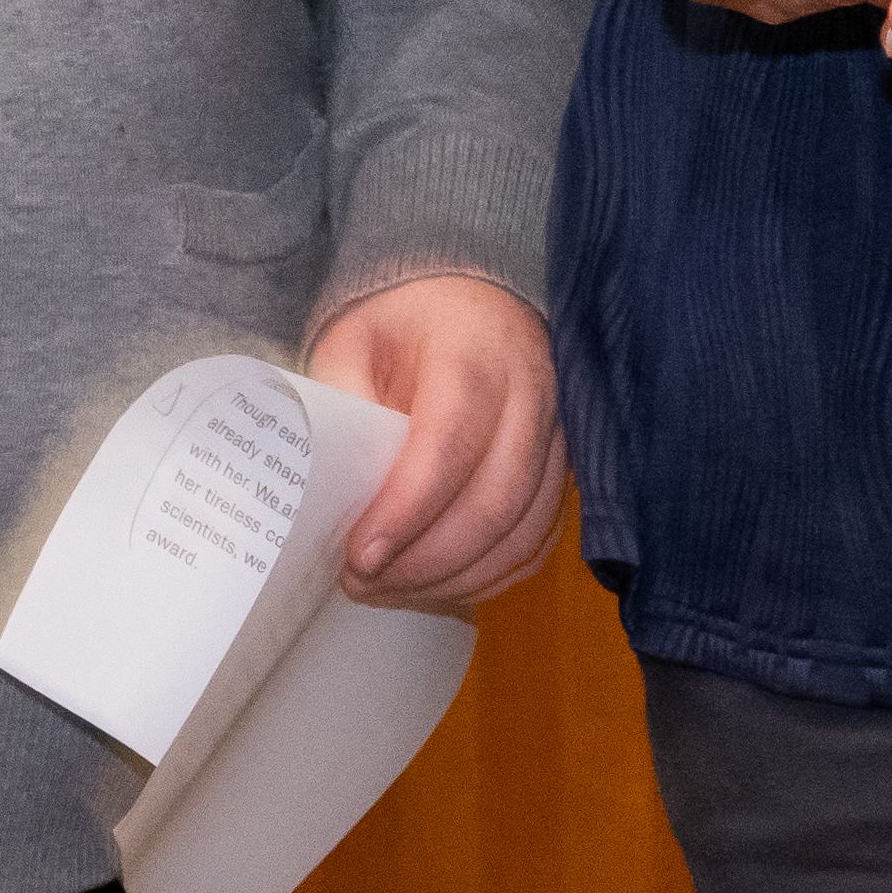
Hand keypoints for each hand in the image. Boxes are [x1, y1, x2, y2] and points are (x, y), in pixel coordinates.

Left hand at [311, 267, 568, 603]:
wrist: (468, 302)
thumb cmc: (402, 324)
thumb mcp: (352, 339)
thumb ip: (341, 402)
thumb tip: (327, 488)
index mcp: (475, 350)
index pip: (451, 442)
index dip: (408, 508)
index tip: (359, 555)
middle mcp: (533, 393)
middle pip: (496, 499)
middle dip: (427, 560)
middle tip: (362, 582)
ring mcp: (558, 436)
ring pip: (523, 530)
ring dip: (455, 578)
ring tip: (389, 590)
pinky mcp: (564, 471)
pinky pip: (538, 541)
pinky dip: (488, 577)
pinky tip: (436, 585)